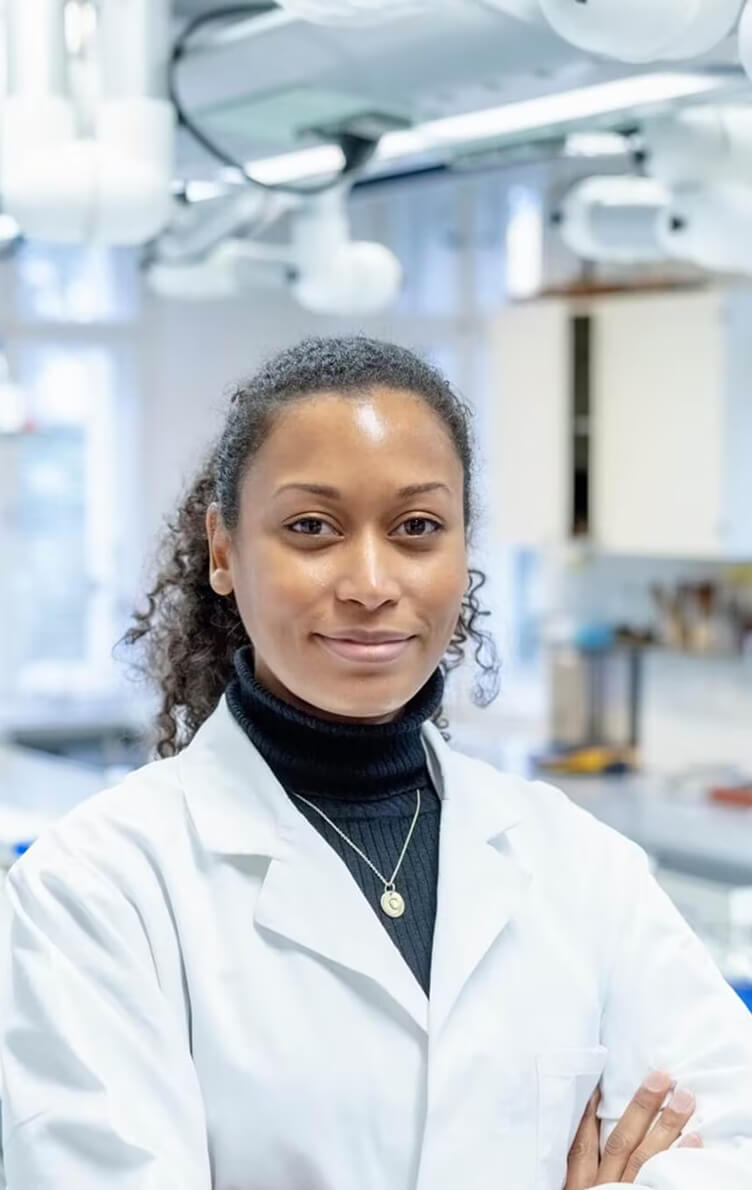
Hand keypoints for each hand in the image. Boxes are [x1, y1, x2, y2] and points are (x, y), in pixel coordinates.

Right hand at [565, 1070, 702, 1187]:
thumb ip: (581, 1170)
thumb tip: (587, 1130)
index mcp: (579, 1183)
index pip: (582, 1143)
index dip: (590, 1111)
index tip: (602, 1081)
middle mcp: (601, 1186)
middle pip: (621, 1141)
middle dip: (641, 1107)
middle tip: (661, 1076)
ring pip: (644, 1156)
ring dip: (666, 1125)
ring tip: (685, 1098)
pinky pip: (664, 1180)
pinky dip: (679, 1158)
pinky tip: (694, 1138)